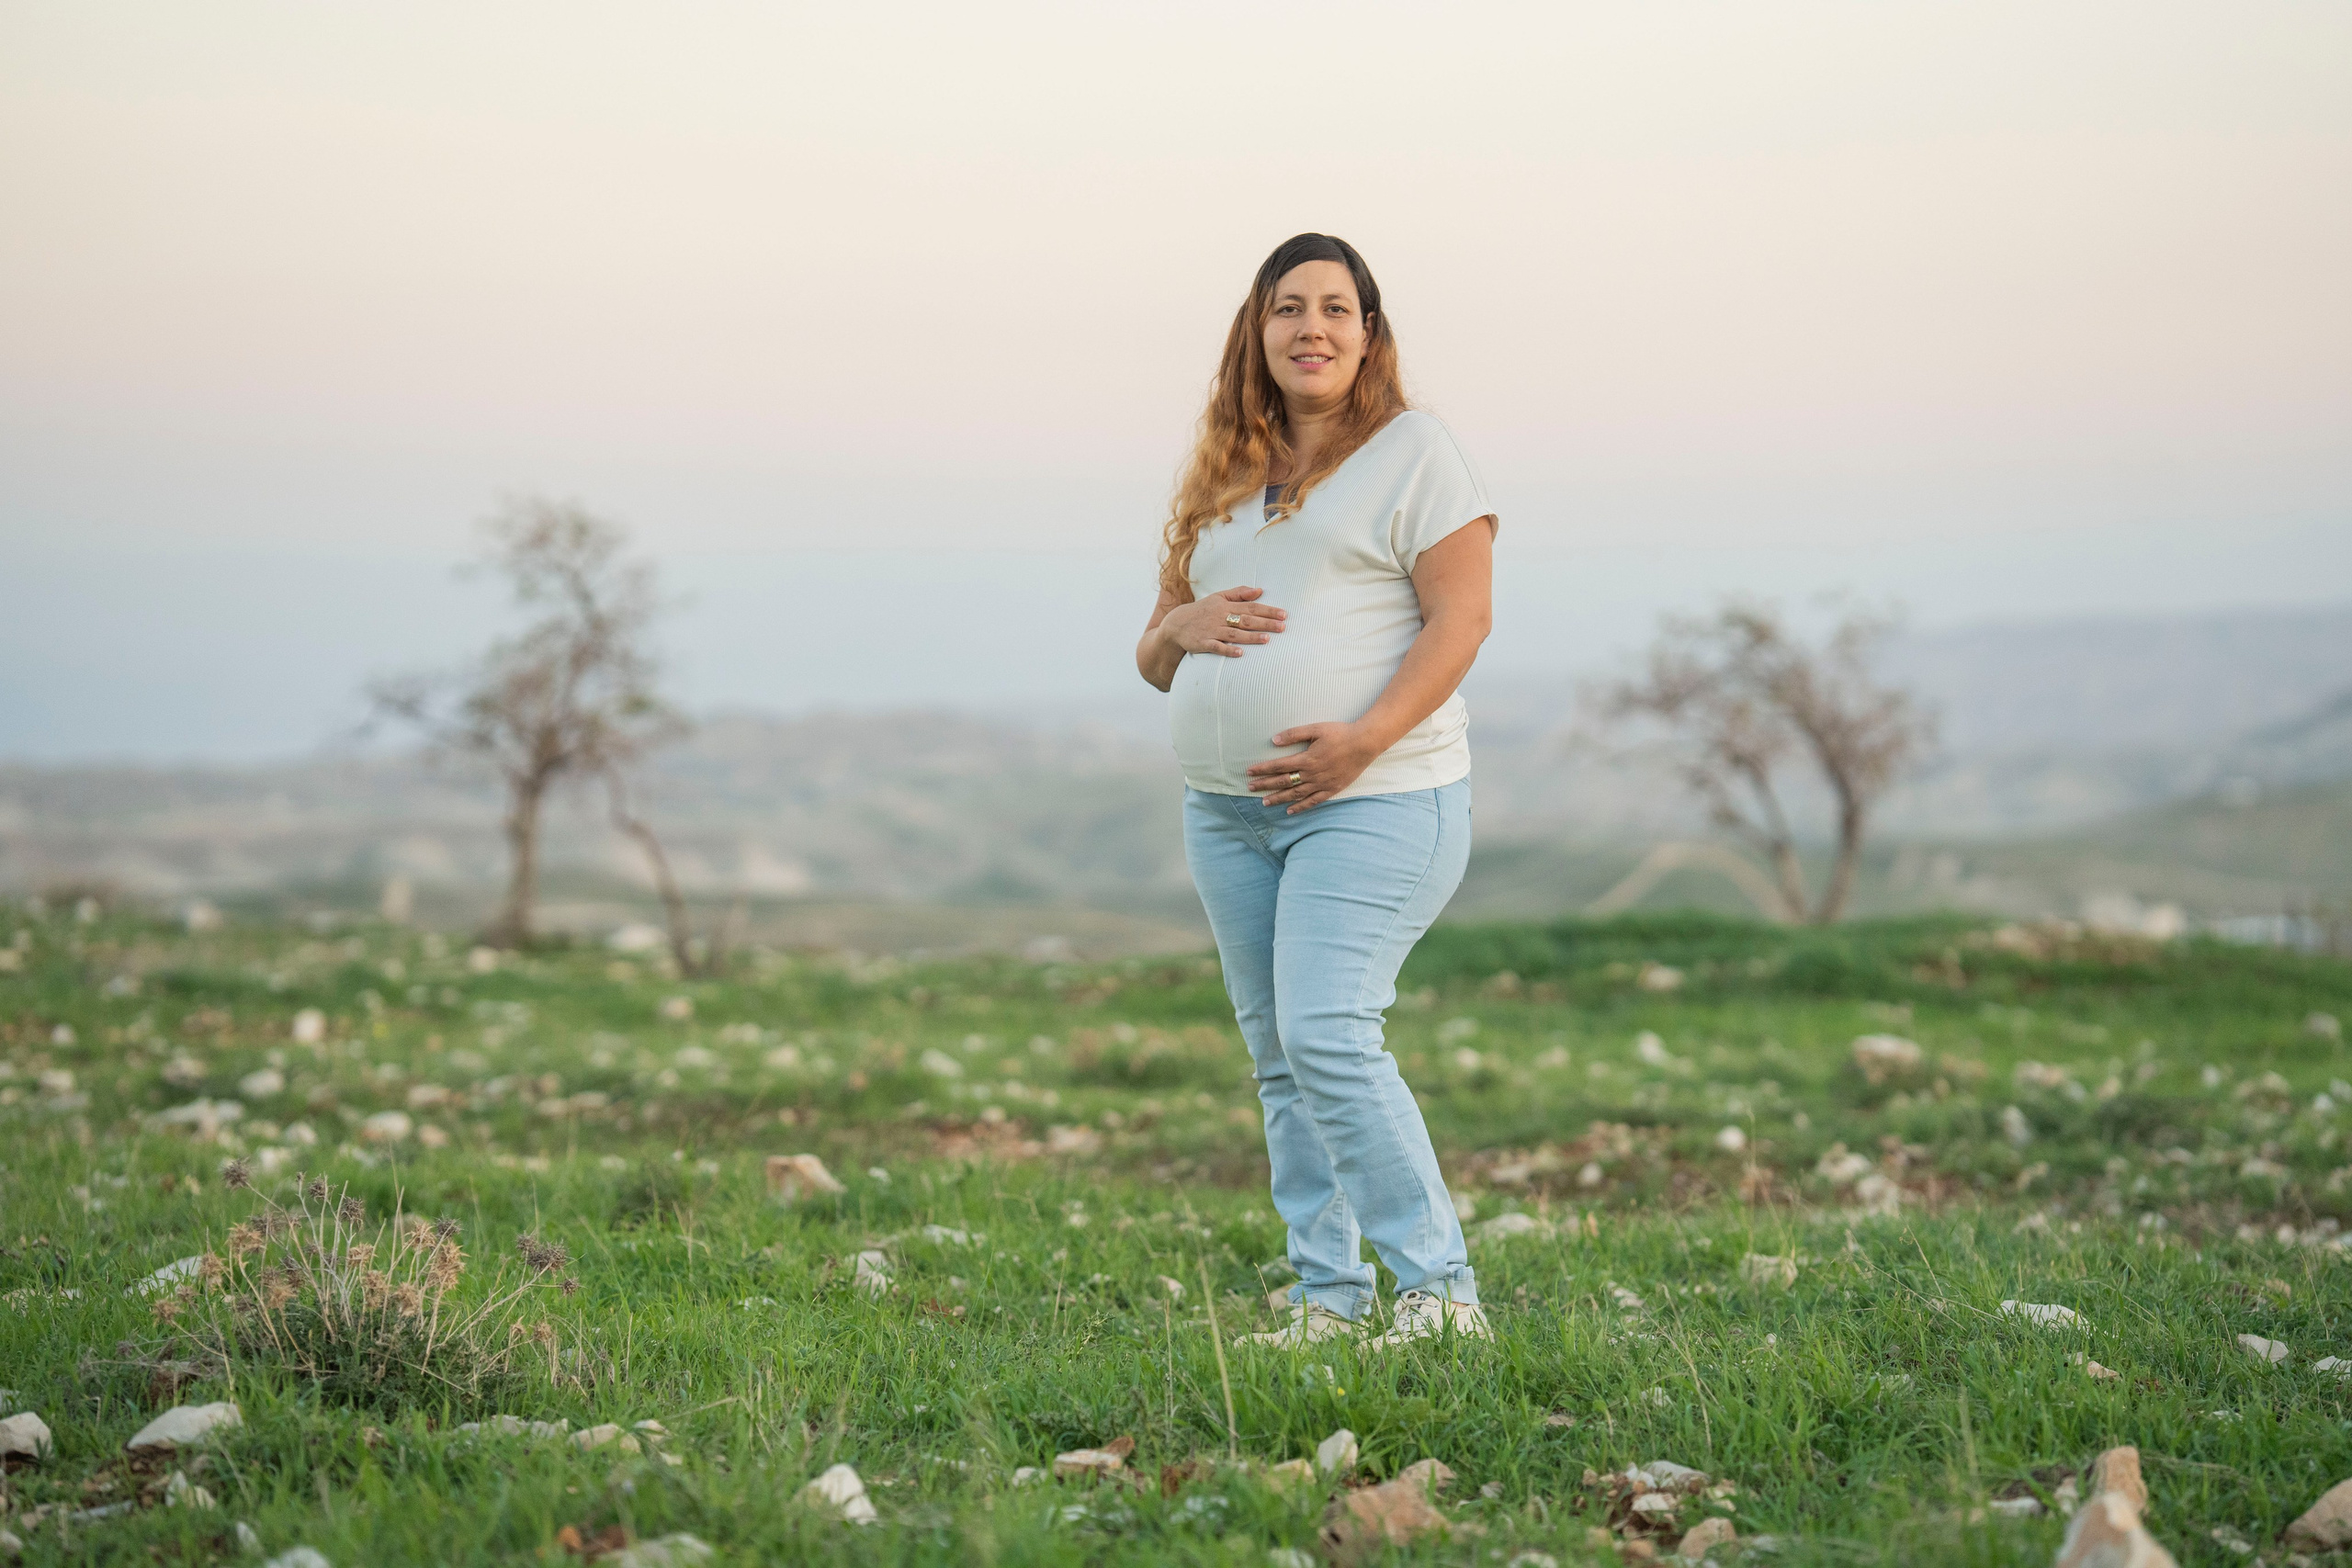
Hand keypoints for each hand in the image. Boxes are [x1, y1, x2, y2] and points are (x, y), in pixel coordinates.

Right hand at [1159, 587, 1286, 657]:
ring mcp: (1211, 631)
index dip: (1268, 610)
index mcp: (1225, 606)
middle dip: (1265, 623)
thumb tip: (1259, 590)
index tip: (1284, 614)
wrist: (1176, 624)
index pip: (1251, 607)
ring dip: (1250, 637)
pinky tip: (1240, 653)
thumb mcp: (1218, 597)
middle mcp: (1220, 617)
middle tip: (1282, 627)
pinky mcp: (1203, 643)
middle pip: (1246, 620)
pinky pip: (1216, 647)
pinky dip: (1228, 650)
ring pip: (1234, 634)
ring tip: (1266, 639)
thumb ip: (1239, 593)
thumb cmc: (1202, 610)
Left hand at [1246, 722, 1382, 812]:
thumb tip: (1274, 740)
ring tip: (1264, 802)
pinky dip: (1300, 807)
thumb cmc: (1340, 733)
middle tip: (1250, 788)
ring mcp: (1321, 784)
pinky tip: (1289, 811)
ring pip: (1295, 794)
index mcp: (1306, 759)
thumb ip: (1294, 734)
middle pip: (1283, 782)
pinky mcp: (1331, 790)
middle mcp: (1312, 774)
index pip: (1279, 766)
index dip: (1263, 769)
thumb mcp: (1316, 729)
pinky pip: (1313, 801)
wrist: (1365, 744)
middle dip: (1265, 785)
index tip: (1250, 772)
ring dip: (1278, 798)